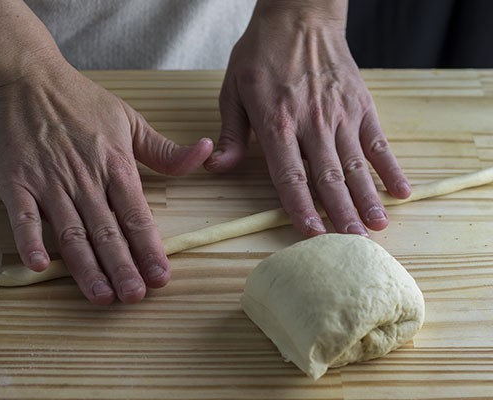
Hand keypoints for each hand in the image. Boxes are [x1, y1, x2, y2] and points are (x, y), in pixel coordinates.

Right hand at [0, 55, 212, 303]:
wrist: (28, 79)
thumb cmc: (81, 100)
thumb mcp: (130, 120)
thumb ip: (165, 150)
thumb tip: (206, 154)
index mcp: (115, 165)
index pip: (137, 215)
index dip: (150, 249)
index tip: (162, 277)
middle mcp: (85, 179)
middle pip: (107, 232)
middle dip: (123, 267)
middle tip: (134, 297)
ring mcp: (49, 182)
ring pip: (71, 232)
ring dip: (86, 267)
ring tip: (100, 296)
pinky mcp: (16, 182)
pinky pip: (22, 217)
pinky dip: (29, 241)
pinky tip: (38, 267)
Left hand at [205, 0, 410, 235]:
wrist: (299, 16)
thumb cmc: (261, 55)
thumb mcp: (232, 90)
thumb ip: (231, 134)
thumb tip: (218, 168)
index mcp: (276, 123)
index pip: (290, 176)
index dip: (301, 208)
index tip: (312, 235)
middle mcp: (312, 123)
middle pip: (328, 177)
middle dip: (340, 214)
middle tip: (353, 246)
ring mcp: (340, 114)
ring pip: (356, 164)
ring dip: (367, 198)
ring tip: (377, 227)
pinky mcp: (361, 105)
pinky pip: (378, 141)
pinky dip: (389, 167)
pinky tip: (401, 191)